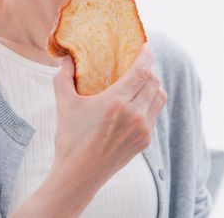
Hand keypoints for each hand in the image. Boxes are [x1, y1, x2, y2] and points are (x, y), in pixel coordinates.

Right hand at [50, 44, 166, 196]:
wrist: (79, 177)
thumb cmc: (71, 140)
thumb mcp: (64, 105)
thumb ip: (64, 77)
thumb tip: (67, 58)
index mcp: (116, 103)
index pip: (141, 72)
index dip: (146, 56)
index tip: (145, 46)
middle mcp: (134, 115)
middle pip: (154, 82)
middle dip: (150, 68)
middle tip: (141, 60)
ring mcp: (142, 130)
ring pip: (159, 98)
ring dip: (154, 85)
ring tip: (143, 78)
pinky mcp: (144, 141)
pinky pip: (155, 114)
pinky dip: (151, 102)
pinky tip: (139, 100)